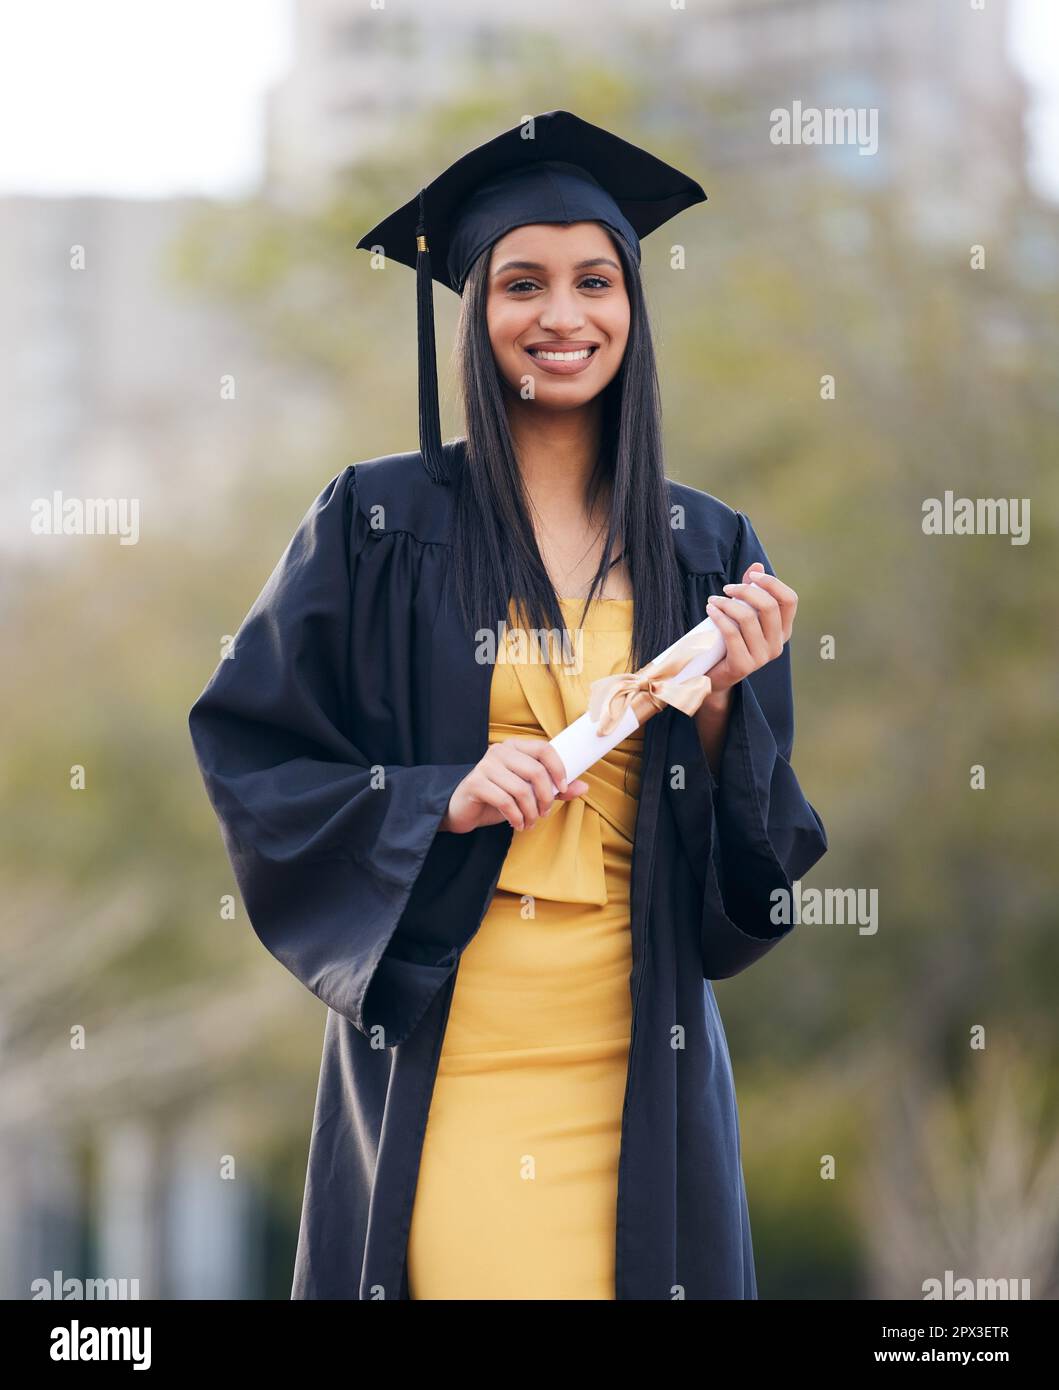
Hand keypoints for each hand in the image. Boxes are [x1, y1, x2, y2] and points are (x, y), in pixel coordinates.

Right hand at [440, 737, 589, 833]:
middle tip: (544, 813)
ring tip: (529, 822)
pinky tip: (517, 823)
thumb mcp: (529, 792)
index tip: (563, 788)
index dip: (558, 768)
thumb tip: (583, 787)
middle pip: (535, 771)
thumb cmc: (498, 797)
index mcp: (515, 747)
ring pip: (521, 789)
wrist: (464, 810)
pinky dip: (516, 817)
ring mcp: (485, 766)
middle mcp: (499, 751)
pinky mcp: (475, 783)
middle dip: (545, 798)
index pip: (544, 749)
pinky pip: (505, 801)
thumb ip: (554, 788)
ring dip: (531, 812)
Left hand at [702, 562, 796, 699]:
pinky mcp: (743, 665)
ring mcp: (762, 657)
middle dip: (746, 591)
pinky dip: (719, 617)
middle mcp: (777, 645)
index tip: (752, 575)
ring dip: (727, 603)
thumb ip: (751, 591)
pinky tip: (710, 610)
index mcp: (783, 631)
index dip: (773, 583)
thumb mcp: (742, 614)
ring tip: (713, 600)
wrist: (714, 676)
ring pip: (748, 619)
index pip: (790, 600)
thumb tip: (757, 564)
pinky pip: (732, 634)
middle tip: (727, 588)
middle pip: (769, 606)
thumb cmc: (729, 641)